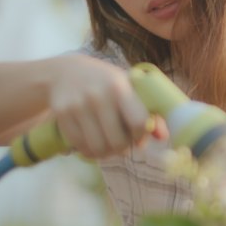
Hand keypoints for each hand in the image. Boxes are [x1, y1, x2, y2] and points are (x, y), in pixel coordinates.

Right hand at [47, 54, 167, 157]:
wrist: (66, 72)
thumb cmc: (106, 83)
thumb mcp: (128, 87)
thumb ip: (148, 110)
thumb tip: (163, 137)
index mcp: (120, 87)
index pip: (138, 123)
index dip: (141, 136)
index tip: (138, 135)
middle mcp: (98, 96)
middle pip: (118, 141)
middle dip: (123, 148)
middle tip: (122, 145)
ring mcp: (78, 105)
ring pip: (98, 147)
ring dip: (106, 154)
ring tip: (109, 148)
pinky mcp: (62, 114)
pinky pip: (80, 145)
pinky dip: (89, 151)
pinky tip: (93, 145)